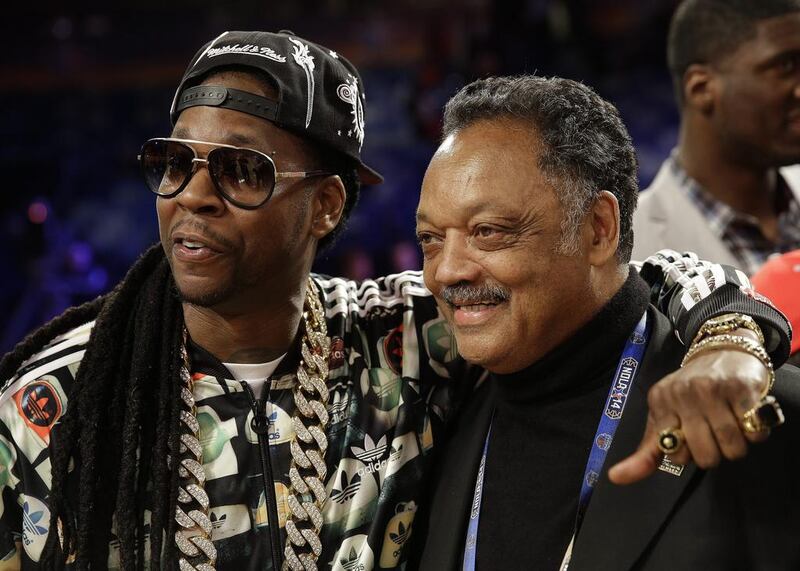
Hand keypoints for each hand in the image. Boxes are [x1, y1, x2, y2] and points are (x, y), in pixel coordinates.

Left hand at [608, 330, 768, 484]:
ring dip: (737, 445)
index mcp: (660, 402)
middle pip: (706, 458)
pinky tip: (747, 416)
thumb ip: (646, 452)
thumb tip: (616, 478)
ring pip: (732, 448)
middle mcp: (682, 394)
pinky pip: (755, 433)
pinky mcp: (740, 388)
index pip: (675, 455)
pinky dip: (756, 432)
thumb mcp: (663, 417)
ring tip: (732, 424)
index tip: (692, 436)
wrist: (722, 350)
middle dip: (715, 453)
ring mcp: (711, 389)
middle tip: (714, 432)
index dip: (689, 454)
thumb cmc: (691, 391)